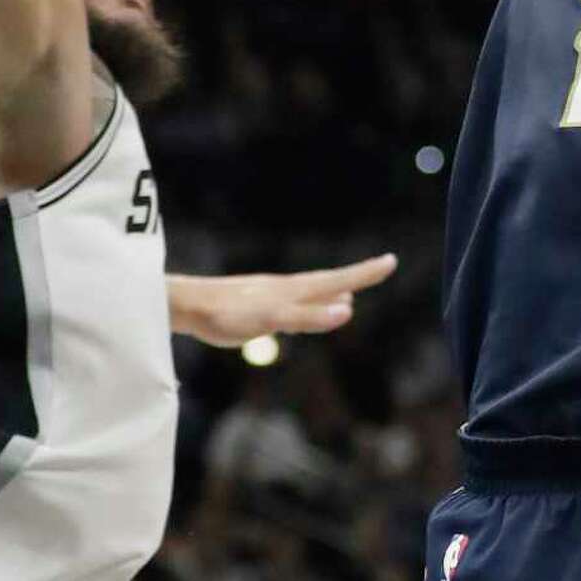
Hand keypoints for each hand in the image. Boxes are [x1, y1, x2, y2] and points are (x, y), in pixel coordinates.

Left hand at [166, 252, 397, 346]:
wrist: (189, 305)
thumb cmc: (227, 314)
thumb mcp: (271, 319)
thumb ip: (309, 317)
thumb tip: (348, 310)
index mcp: (295, 291)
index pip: (338, 281)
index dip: (365, 273)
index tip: (391, 261)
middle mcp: (288, 290)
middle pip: (330, 283)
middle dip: (357, 278)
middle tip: (382, 268)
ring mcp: (274, 297)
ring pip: (313, 293)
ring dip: (335, 293)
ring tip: (350, 295)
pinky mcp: (259, 307)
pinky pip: (297, 305)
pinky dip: (312, 306)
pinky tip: (307, 313)